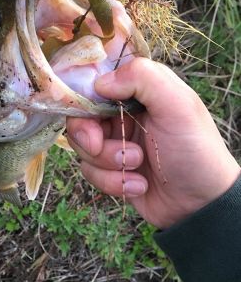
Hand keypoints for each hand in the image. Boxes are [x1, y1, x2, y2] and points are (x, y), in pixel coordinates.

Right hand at [66, 58, 239, 228]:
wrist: (201, 203)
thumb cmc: (195, 148)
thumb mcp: (178, 105)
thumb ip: (143, 78)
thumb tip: (100, 83)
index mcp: (136, 91)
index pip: (94, 83)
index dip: (85, 101)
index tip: (94, 119)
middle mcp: (121, 114)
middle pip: (80, 117)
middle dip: (89, 137)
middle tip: (99, 147)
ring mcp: (114, 142)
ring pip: (82, 147)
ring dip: (106, 162)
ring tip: (137, 167)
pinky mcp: (110, 170)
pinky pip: (90, 172)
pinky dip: (112, 182)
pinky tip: (140, 186)